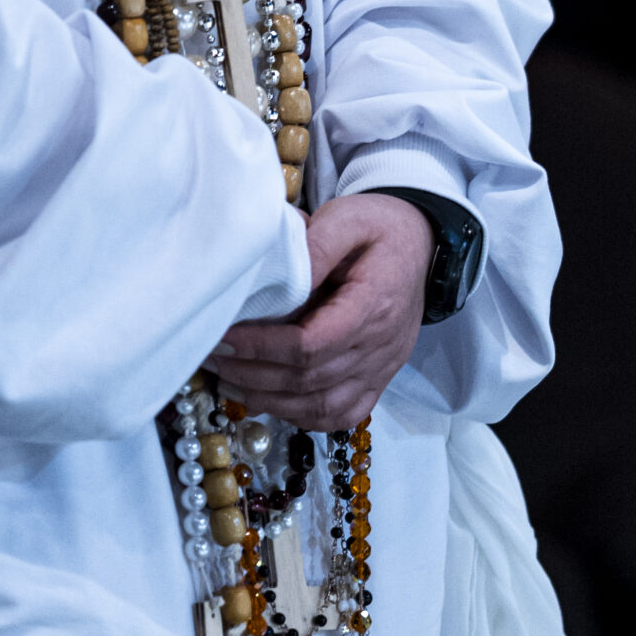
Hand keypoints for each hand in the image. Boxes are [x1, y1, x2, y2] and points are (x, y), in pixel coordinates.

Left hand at [204, 193, 434, 430]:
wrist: (421, 243)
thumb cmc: (379, 227)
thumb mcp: (347, 218)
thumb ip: (315, 245)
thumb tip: (280, 274)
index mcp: (374, 306)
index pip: (312, 344)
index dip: (264, 347)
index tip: (224, 338)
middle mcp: (381, 347)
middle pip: (311, 380)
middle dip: (255, 375)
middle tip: (214, 359)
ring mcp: (382, 368)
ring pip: (323, 406)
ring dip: (272, 401)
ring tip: (230, 383)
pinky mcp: (379, 378)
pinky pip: (342, 414)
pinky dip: (303, 416)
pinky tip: (270, 402)